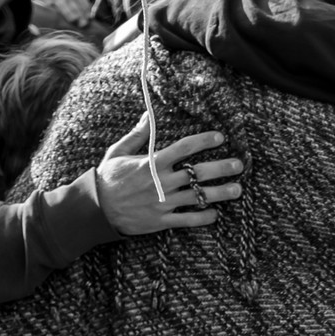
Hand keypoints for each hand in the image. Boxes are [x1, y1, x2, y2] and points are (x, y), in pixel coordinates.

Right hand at [95, 116, 244, 235]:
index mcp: (152, 163)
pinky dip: (203, 217)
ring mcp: (163, 203)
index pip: (184, 148)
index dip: (204, 140)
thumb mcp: (118, 151)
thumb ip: (137, 135)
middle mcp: (161, 182)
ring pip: (198, 197)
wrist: (95, 209)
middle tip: (239, 165)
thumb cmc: (107, 178)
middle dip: (221, 168)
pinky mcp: (161, 221)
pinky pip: (187, 220)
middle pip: (198, 173)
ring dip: (220, 193)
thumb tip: (149, 114)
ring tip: (237, 190)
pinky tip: (215, 214)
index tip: (220, 137)